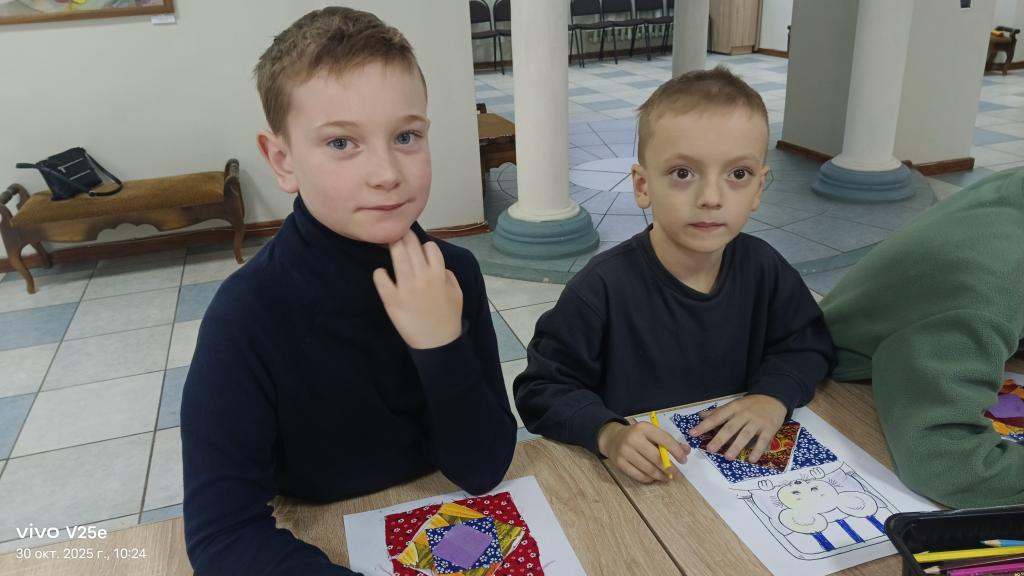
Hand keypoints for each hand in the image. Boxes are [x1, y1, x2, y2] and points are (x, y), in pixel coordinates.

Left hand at [372, 230, 462, 348]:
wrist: (438, 344)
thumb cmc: (449, 318)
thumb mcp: (457, 293)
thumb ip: (448, 276)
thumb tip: (438, 265)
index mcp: (439, 274)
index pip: (430, 248)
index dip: (424, 245)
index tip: (419, 246)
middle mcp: (422, 277)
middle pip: (412, 247)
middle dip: (404, 236)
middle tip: (398, 231)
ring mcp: (406, 288)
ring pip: (397, 257)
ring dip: (393, 246)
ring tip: (387, 241)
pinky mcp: (392, 300)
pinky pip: (382, 281)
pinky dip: (380, 274)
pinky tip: (380, 273)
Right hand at [597, 421, 688, 483]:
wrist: (613, 438)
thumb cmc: (637, 436)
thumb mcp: (652, 433)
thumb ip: (668, 441)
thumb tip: (686, 451)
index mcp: (644, 428)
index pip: (664, 440)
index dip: (676, 451)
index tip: (684, 461)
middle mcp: (633, 438)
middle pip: (656, 457)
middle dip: (669, 468)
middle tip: (677, 474)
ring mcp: (625, 451)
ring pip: (648, 468)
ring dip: (660, 475)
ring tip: (667, 477)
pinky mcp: (619, 463)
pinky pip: (638, 475)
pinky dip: (649, 479)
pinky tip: (654, 478)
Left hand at [688, 395, 786, 462]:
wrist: (774, 397)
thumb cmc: (750, 404)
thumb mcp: (734, 404)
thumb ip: (718, 412)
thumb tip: (700, 416)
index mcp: (733, 408)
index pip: (717, 417)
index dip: (704, 425)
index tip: (693, 433)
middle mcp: (744, 414)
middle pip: (730, 427)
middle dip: (720, 438)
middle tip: (710, 449)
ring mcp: (757, 421)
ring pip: (745, 434)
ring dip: (736, 446)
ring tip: (728, 457)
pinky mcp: (769, 428)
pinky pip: (763, 440)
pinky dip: (757, 450)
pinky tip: (751, 459)